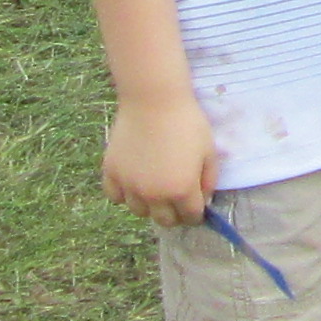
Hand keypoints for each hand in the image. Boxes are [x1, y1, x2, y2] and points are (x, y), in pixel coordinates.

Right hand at [99, 89, 217, 225]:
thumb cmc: (186, 122)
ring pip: (139, 211)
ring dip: (149, 204)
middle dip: (174, 213)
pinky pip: (115, 196)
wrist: (154, 100)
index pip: (190, 217)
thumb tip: (203, 200)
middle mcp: (154, 195)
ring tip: (154, 186)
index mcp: (181, 191)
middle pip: (164, 220)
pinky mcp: (112, 173)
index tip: (195, 203)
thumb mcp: (208, 151)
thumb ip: (208, 180)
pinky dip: (124, 193)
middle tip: (176, 197)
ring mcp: (130, 186)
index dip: (196, 212)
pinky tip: (133, 180)